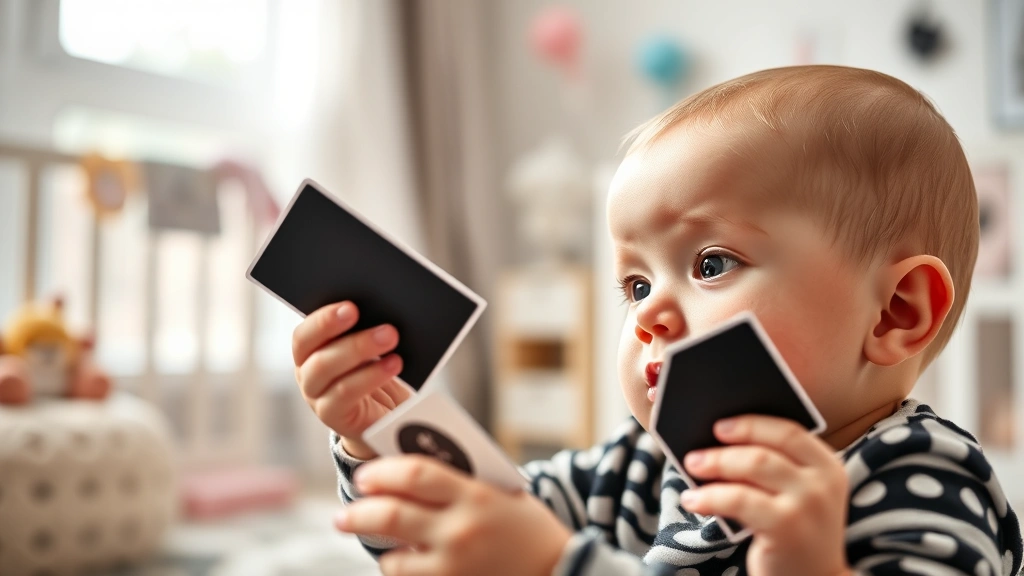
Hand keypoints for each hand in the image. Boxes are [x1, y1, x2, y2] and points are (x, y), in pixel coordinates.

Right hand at [292, 302, 409, 458]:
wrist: (383, 413)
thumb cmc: (371, 372)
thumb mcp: (364, 348)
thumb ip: (361, 329)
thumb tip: (377, 308)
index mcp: (309, 351)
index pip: (305, 335)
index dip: (324, 320)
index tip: (351, 307)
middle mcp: (307, 373)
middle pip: (318, 355)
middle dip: (352, 339)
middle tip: (386, 329)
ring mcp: (317, 397)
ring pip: (329, 372)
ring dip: (362, 352)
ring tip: (392, 340)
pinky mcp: (332, 415)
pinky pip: (345, 394)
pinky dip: (370, 377)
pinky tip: (393, 364)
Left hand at [336, 455, 571, 575]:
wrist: (561, 572)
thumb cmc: (526, 527)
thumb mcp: (500, 493)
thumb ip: (459, 482)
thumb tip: (405, 471)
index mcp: (477, 495)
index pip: (415, 474)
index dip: (383, 472)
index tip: (365, 475)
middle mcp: (461, 531)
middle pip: (391, 515)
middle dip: (359, 513)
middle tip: (344, 514)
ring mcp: (454, 566)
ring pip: (393, 557)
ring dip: (379, 548)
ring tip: (377, 541)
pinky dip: (399, 569)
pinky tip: (403, 562)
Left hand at [680, 416, 850, 575]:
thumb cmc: (794, 530)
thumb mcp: (795, 494)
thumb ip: (774, 465)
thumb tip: (719, 437)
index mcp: (827, 466)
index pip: (789, 431)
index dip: (752, 423)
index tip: (719, 424)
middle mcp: (823, 483)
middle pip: (767, 448)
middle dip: (726, 446)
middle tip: (695, 451)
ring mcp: (807, 505)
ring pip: (753, 466)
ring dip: (715, 464)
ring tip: (692, 467)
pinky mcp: (787, 527)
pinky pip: (739, 499)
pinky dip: (710, 496)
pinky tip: (692, 500)